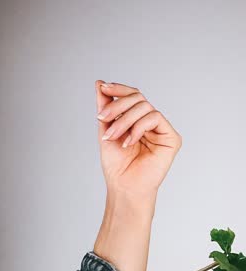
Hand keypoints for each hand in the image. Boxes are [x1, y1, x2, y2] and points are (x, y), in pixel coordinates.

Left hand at [95, 80, 181, 198]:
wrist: (124, 187)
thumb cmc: (116, 165)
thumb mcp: (106, 130)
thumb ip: (106, 108)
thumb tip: (99, 83)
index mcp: (138, 120)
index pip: (132, 96)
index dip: (119, 89)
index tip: (103, 87)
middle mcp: (151, 123)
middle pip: (138, 98)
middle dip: (117, 106)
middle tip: (102, 118)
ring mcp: (162, 130)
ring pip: (145, 107)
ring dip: (124, 120)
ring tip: (113, 136)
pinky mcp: (172, 138)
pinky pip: (155, 118)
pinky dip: (138, 127)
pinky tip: (128, 142)